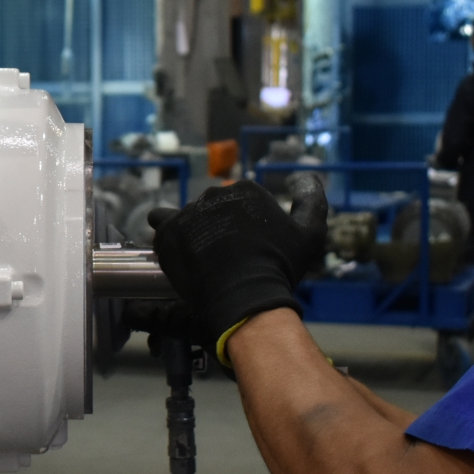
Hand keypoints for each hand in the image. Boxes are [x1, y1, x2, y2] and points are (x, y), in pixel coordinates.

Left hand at [147, 174, 328, 356]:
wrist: (246, 296)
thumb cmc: (280, 265)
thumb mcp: (310, 234)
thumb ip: (313, 201)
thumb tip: (307, 177)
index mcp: (245, 190)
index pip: (239, 202)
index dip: (243, 225)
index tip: (249, 246)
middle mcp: (214, 194)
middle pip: (211, 209)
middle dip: (217, 227)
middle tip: (226, 256)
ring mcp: (188, 212)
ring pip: (187, 217)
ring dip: (192, 232)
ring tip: (201, 258)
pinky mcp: (167, 231)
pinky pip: (160, 225)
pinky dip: (168, 237)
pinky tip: (177, 252)